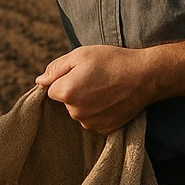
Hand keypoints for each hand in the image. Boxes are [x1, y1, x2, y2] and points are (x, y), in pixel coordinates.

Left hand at [35, 45, 154, 133]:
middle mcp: (76, 112)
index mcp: (66, 92)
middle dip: (75, 91)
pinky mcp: (104, 129)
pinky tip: (111, 100)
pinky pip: (92, 120)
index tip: (81, 73)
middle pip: (65, 102)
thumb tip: (40, 81)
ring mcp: (90, 123)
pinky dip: (98, 112)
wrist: (145, 76)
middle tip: (96, 79)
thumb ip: (56, 68)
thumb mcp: (81, 55)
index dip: (65, 79)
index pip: (52, 90)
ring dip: (86, 103)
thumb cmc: (112, 61)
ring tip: (105, 89)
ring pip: (79, 112)